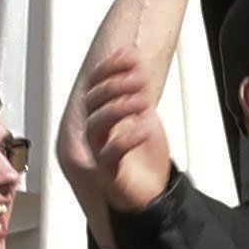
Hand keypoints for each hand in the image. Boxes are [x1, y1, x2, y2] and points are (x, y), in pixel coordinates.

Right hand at [60, 48, 176, 242]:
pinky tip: (144, 129)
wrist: (155, 195)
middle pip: (93, 102)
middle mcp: (97, 133)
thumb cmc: (145, 159)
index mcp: (104, 117)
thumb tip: (137, 65)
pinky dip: (126, 140)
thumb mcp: (147, 119)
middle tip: (139, 77)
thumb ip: (139, 96)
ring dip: (119, 108)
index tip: (130, 53)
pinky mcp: (110, 173)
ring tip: (144, 100)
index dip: (111, 68)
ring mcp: (100, 152)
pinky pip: (110, 155)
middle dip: (116, 85)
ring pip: (96, 125)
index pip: (98, 86)